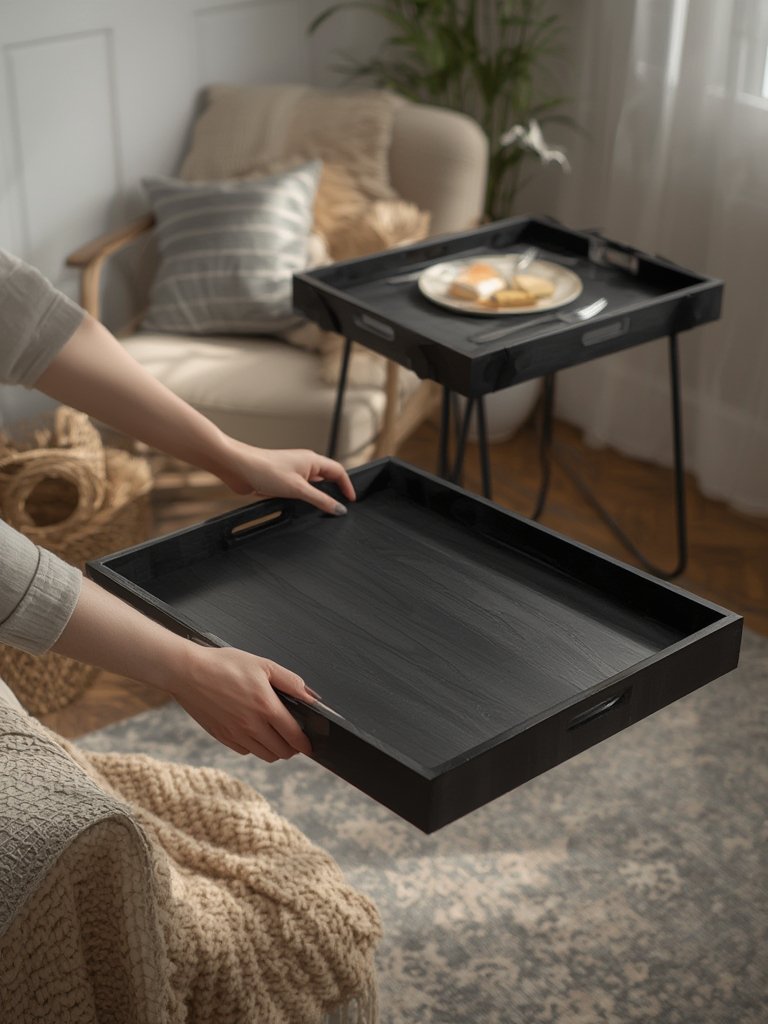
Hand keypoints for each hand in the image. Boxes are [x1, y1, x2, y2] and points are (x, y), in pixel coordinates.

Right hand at [175, 644, 315, 760]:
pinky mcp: (222, 737)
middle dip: (292, 748)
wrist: (187, 672)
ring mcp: (236, 734)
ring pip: (264, 755)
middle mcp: (252, 726)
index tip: (309, 745)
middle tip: (294, 739)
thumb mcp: (263, 665)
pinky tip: (254, 734)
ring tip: (276, 738)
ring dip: (274, 751)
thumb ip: (290, 682)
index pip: (294, 736)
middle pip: (281, 751)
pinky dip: (254, 747)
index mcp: (266, 707)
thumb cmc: (223, 664)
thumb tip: (310, 696)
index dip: (305, 744)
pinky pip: (244, 751)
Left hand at [213, 438, 355, 514]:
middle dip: (334, 493)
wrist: (238, 467)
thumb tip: (339, 509)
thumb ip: (320, 500)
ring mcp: (292, 473)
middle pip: (327, 479)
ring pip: (312, 487)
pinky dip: (302, 500)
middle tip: (338, 509)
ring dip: (316, 498)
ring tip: (320, 511)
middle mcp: (304, 465)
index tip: (351, 501)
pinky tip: (298, 509)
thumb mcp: (298, 489)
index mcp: (313, 460)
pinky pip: (298, 492)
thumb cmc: (265, 469)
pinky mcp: (281, 482)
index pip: (339, 472)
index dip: (347, 486)